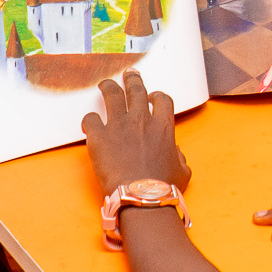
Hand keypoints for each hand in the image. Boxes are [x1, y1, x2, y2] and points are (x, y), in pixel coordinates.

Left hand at [84, 72, 190, 191]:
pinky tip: (89, 122)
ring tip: (105, 84)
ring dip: (109, 87)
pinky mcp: (99, 136)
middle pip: (136, 90)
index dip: (157, 96)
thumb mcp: (182, 171)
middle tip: (129, 75)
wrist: (140, 196)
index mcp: (163, 126)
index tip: (153, 98)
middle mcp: (141, 120)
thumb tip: (176, 153)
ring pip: (112, 95)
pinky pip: (90, 119)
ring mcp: (118, 126)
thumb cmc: (163, 187)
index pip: (162, 100)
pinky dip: (89, 119)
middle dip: (133, 80)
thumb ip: (179, 157)